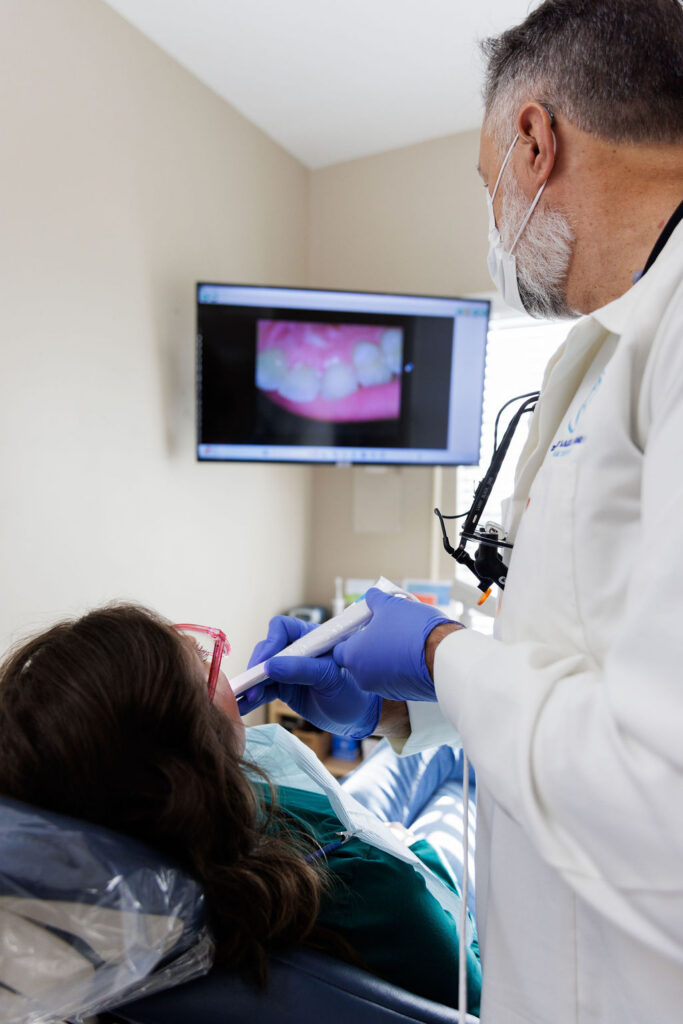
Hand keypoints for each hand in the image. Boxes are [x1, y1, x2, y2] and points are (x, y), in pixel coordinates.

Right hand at [239, 616, 380, 739]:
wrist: (359, 718)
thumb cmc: (354, 691)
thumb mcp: (331, 678)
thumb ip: (303, 670)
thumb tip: (270, 667)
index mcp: (312, 638)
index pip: (282, 628)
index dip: (271, 642)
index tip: (266, 662)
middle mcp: (297, 650)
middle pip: (267, 650)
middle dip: (256, 667)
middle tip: (250, 686)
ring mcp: (289, 669)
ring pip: (261, 671)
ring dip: (250, 684)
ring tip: (240, 701)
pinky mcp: (284, 688)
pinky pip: (264, 690)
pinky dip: (252, 698)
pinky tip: (241, 707)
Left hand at [333, 588, 459, 701]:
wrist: (443, 656)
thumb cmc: (412, 630)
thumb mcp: (390, 605)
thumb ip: (374, 601)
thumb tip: (371, 596)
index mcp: (353, 656)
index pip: (339, 648)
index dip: (349, 635)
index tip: (360, 626)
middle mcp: (362, 676)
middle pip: (358, 659)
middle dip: (369, 645)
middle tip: (383, 629)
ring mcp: (381, 687)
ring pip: (376, 669)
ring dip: (384, 656)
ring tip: (402, 638)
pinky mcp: (401, 693)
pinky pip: (393, 678)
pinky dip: (398, 667)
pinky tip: (412, 653)